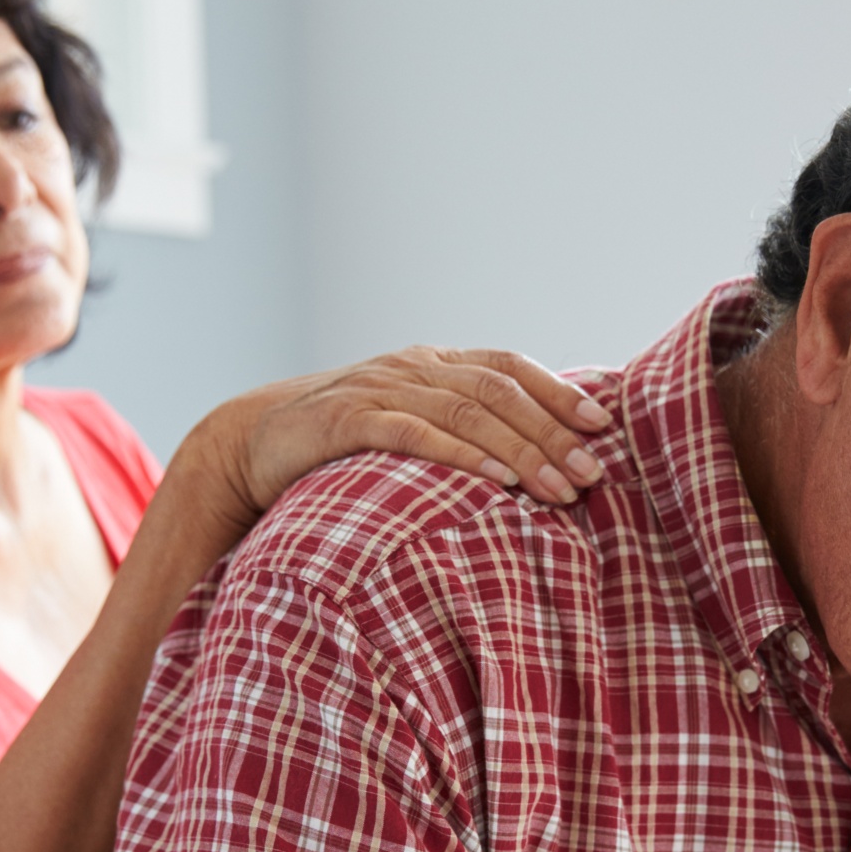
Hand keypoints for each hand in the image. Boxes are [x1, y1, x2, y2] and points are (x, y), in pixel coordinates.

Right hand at [197, 347, 612, 535]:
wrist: (248, 443)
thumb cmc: (340, 444)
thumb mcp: (405, 424)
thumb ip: (456, 429)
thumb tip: (532, 461)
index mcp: (433, 363)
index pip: (509, 366)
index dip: (558, 392)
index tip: (602, 425)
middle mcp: (413, 366)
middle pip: (498, 391)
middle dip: (552, 431)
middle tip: (593, 471)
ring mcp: (381, 389)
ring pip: (466, 412)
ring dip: (520, 451)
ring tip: (560, 488)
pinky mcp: (349, 421)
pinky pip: (415, 434)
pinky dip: (461, 456)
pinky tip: (498, 482)